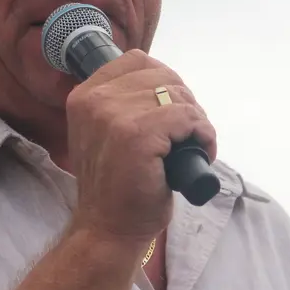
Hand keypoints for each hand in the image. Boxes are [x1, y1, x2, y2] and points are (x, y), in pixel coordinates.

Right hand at [65, 50, 216, 245]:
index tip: (170, 110)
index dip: (164, 82)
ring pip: (179, 96)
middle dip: (184, 103)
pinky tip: (201, 152)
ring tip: (192, 147)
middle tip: (186, 134)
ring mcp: (115, 116)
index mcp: (85, 95)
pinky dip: (203, 134)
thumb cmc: (115, 185)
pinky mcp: (139, 136)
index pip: (137, 60)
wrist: (107, 229)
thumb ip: (120, 104)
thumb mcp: (104, 132)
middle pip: (163, 76)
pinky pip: (188, 118)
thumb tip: (165, 86)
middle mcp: (95, 100)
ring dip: (196, 120)